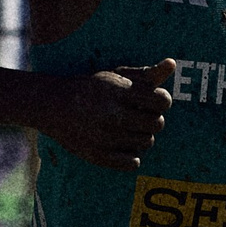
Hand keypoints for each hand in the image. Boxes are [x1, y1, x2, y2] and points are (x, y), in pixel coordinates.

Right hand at [46, 58, 175, 172]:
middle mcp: (112, 114)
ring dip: (141, 136)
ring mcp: (105, 137)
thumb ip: (146, 74)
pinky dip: (131, 155)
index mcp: (118, 92)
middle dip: (152, 119)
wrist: (53, 105)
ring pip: (146, 143)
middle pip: (157, 124)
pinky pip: (134, 163)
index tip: (152, 101)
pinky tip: (121, 145)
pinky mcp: (98, 156)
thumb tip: (172, 63)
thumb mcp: (116, 77)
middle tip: (139, 116)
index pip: (161, 101)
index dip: (161, 101)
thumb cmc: (92, 89)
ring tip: (126, 128)